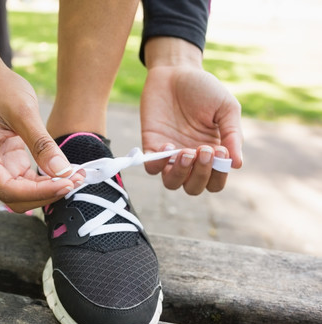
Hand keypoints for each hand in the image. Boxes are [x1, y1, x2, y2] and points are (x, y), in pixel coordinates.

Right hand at [0, 20, 81, 211]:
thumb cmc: (0, 88)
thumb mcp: (23, 111)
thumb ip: (41, 144)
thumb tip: (62, 172)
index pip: (7, 188)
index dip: (38, 192)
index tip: (67, 183)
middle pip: (15, 197)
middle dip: (46, 194)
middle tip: (76, 180)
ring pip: (23, 193)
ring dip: (49, 189)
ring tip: (77, 176)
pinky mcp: (9, 163)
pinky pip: (28, 181)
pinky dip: (47, 180)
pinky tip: (67, 171)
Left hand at [140, 38, 242, 194]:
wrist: (175, 71)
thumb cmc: (203, 89)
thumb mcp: (226, 107)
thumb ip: (232, 134)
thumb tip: (238, 164)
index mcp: (212, 153)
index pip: (215, 182)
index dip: (218, 174)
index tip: (220, 151)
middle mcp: (191, 159)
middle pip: (194, 188)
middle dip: (200, 175)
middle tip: (203, 150)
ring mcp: (170, 154)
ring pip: (172, 183)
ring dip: (180, 174)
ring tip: (186, 152)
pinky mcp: (152, 145)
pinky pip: (152, 168)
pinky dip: (159, 164)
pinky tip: (169, 144)